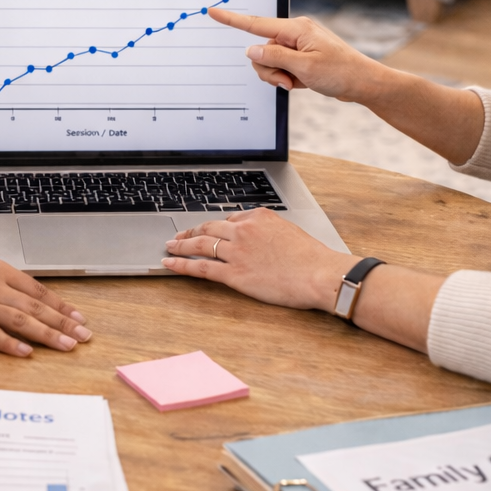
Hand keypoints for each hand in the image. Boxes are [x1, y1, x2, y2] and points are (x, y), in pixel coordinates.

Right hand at [0, 247, 92, 357]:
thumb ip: (1, 278)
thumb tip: (24, 292)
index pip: (38, 290)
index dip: (60, 305)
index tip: (78, 317)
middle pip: (36, 307)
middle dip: (63, 323)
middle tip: (84, 335)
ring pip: (21, 321)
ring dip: (47, 335)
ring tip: (67, 345)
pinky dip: (12, 344)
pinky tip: (28, 352)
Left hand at [162, 207, 350, 310]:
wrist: (321, 274)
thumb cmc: (313, 258)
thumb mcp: (290, 231)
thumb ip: (268, 230)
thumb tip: (256, 236)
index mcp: (259, 216)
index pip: (230, 219)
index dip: (216, 227)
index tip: (207, 230)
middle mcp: (244, 230)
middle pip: (209, 227)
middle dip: (191, 231)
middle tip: (178, 236)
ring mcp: (237, 251)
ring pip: (200, 244)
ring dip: (180, 245)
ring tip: (169, 247)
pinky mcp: (234, 273)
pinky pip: (200, 266)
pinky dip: (182, 264)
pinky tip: (169, 264)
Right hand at [208, 7, 382, 101]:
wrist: (363, 83)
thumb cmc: (340, 72)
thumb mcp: (303, 68)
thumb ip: (274, 57)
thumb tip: (251, 50)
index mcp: (296, 29)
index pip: (256, 24)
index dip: (232, 19)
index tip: (212, 12)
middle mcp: (295, 33)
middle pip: (261, 50)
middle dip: (268, 69)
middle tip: (287, 81)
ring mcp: (298, 46)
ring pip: (269, 61)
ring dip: (277, 76)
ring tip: (294, 83)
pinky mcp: (301, 57)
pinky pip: (281, 67)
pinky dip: (286, 78)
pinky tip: (301, 83)